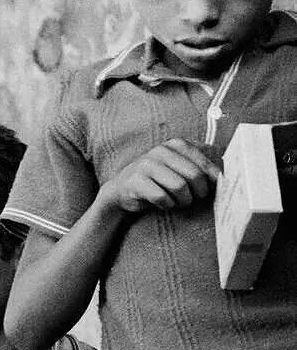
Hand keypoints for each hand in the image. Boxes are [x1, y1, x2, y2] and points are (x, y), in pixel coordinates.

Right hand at [99, 138, 220, 214]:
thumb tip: (225, 174)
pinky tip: (164, 204)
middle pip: (194, 176)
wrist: (122, 189)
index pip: (203, 161)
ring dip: (183, 200)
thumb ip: (199, 166)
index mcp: (175, 144)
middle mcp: (160, 151)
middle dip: (198, 192)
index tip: (213, 188)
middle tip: (194, 198)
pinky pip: (162, 197)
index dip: (211, 178)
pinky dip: (167, 205)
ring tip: (179, 202)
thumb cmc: (158, 180)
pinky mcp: (136, 182)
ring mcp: (146, 165)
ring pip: (179, 187)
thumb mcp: (179, 168)